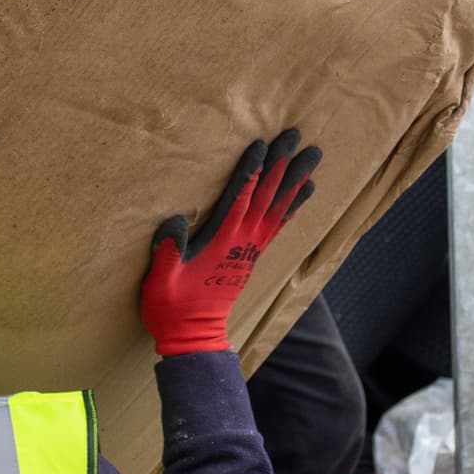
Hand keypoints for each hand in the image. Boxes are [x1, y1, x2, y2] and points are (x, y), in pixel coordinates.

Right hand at [139, 130, 321, 356]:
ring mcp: (250, 248)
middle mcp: (242, 241)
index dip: (251, 171)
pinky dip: (295, 204)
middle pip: (266, 196)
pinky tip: (307, 189)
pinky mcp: (253, 255)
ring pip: (279, 206)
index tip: (262, 145)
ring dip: (296, 179)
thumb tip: (176, 220)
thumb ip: (168, 251)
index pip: (239, 199)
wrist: (192, 337)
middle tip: (296, 136)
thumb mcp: (160, 281)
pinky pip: (280, 224)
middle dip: (281, 164)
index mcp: (221, 242)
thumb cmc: (172, 307)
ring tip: (313, 155)